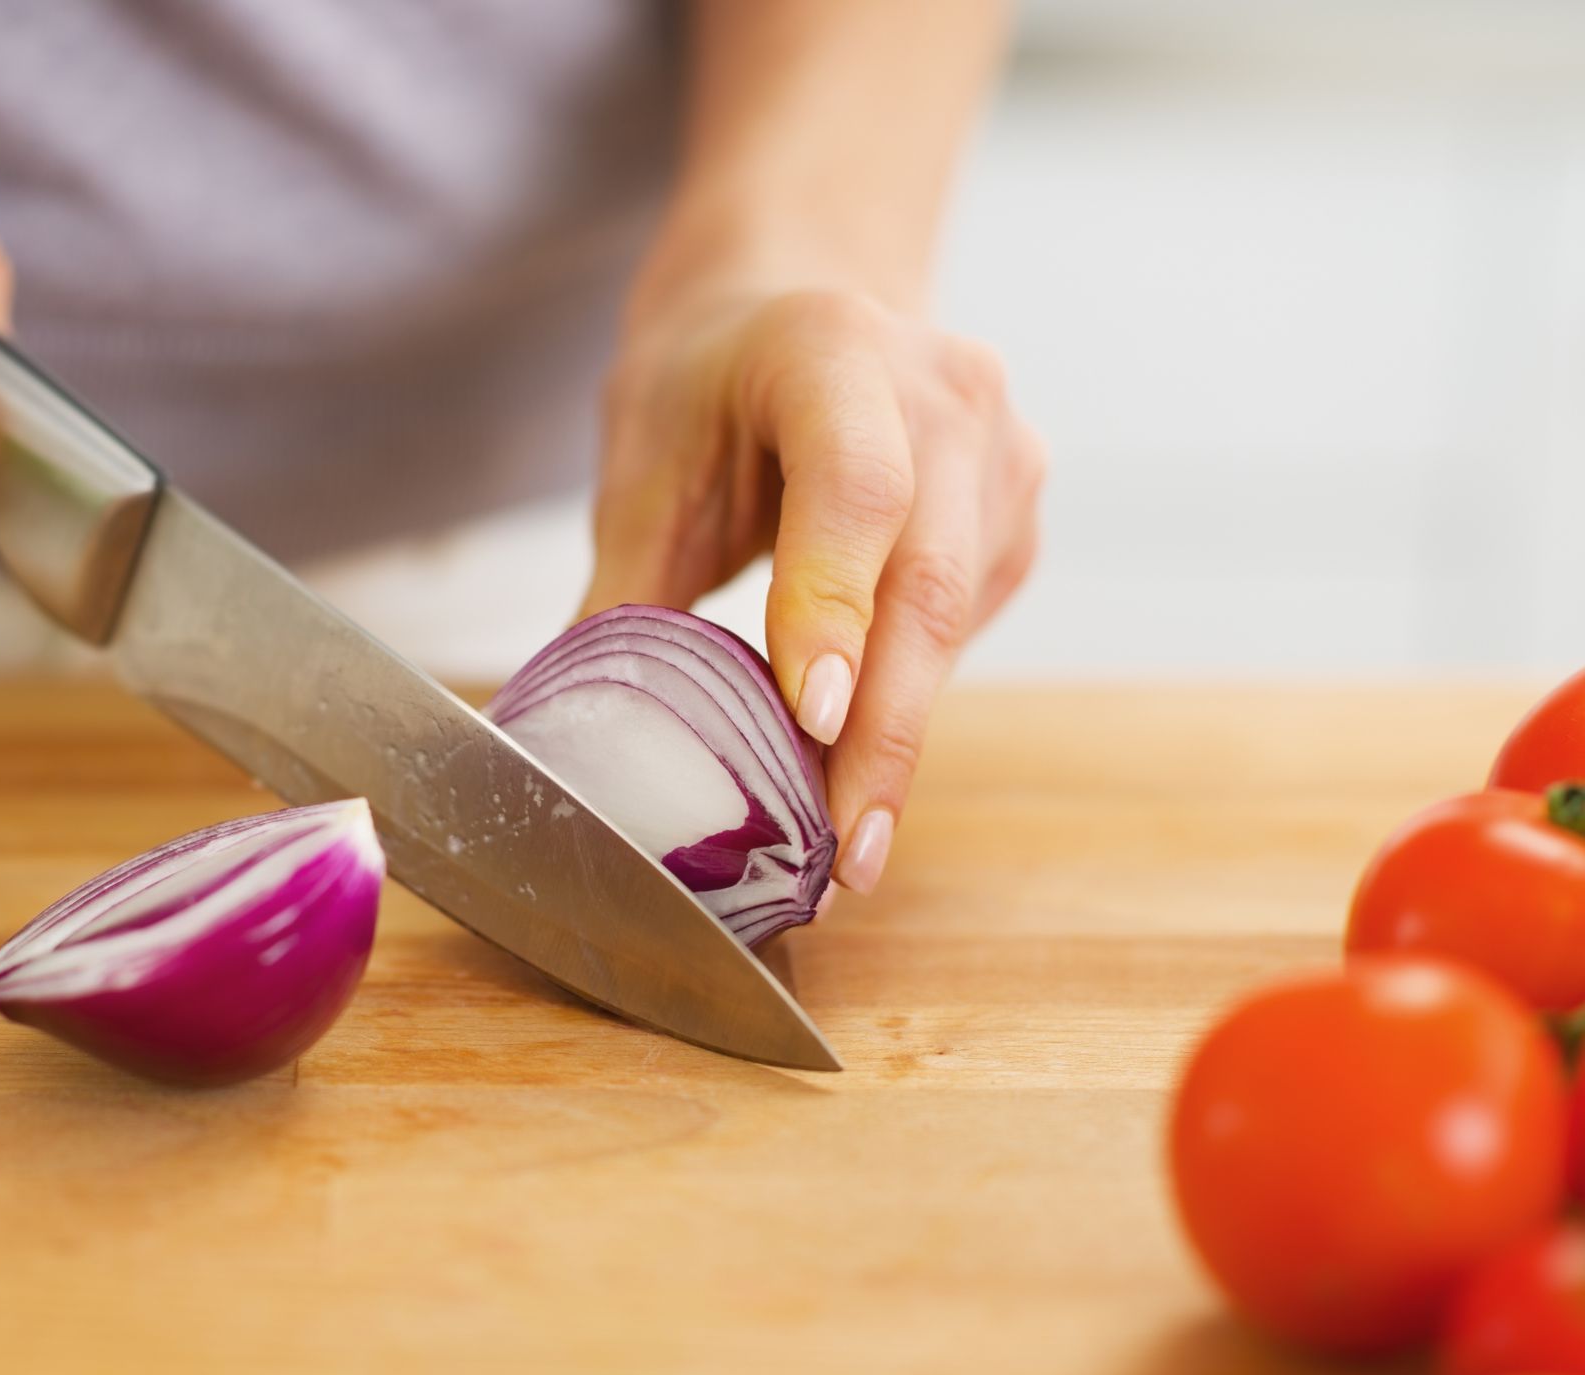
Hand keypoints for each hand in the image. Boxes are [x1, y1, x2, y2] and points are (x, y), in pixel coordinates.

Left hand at [583, 289, 1043, 893]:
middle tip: (843, 858)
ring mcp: (1001, 447)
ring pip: (958, 618)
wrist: (801, 301)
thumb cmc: (708, 380)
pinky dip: (913, 697)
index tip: (809, 718)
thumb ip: (626, 594)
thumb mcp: (643, 462)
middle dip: (883, 734)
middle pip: (928, 580)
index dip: (834, 605)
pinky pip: (972, 621)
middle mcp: (943, 391)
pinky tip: (861, 758)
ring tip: (842, 844)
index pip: (854, 489)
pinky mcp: (1018, 506)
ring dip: (900, 737)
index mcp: (831, 350)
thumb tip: (571, 742)